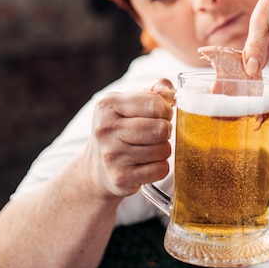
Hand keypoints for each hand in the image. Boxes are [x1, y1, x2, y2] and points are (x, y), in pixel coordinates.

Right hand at [86, 79, 174, 198]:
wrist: (97, 167)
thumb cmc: (122, 127)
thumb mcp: (131, 102)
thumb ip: (156, 90)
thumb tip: (171, 92)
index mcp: (108, 105)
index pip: (155, 104)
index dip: (166, 110)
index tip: (161, 114)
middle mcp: (106, 129)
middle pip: (161, 129)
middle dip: (166, 131)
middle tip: (157, 132)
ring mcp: (112, 155)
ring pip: (163, 150)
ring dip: (163, 149)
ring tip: (150, 147)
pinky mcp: (121, 177)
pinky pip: (161, 169)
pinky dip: (160, 167)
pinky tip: (147, 163)